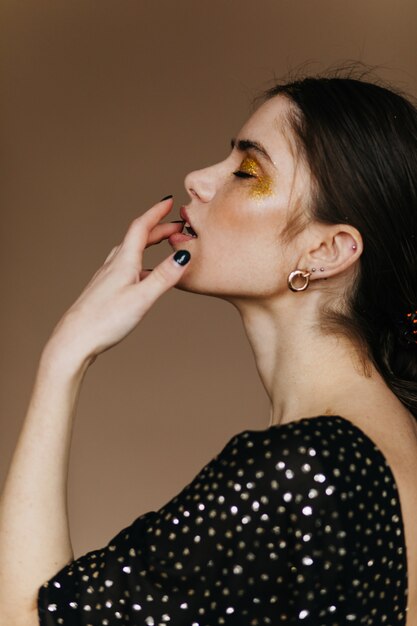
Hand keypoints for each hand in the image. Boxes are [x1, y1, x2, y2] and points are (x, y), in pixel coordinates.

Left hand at [45, 197, 189, 366]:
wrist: (75, 340)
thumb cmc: (105, 321)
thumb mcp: (142, 298)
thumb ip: (164, 277)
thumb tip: (184, 255)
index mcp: (123, 262)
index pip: (141, 227)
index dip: (156, 213)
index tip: (169, 201)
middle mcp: (113, 265)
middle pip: (137, 238)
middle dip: (158, 228)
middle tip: (177, 225)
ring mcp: (107, 277)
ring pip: (131, 252)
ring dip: (148, 243)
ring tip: (164, 244)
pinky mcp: (105, 290)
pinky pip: (126, 267)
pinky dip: (141, 262)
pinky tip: (145, 275)